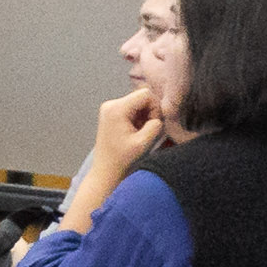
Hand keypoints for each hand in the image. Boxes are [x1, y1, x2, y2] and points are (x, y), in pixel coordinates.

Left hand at [80, 83, 166, 198]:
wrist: (106, 172)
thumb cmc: (123, 161)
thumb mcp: (144, 143)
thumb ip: (156, 124)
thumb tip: (160, 114)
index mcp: (117, 109)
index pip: (146, 94)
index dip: (155, 109)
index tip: (152, 126)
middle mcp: (110, 104)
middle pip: (142, 97)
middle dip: (150, 113)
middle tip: (147, 132)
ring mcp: (109, 109)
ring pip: (138, 103)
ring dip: (144, 118)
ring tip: (140, 134)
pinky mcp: (111, 114)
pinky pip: (132, 109)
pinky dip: (138, 120)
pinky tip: (134, 134)